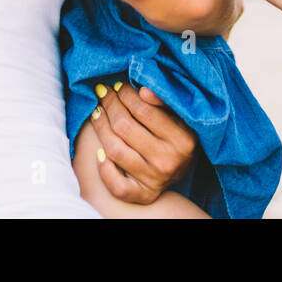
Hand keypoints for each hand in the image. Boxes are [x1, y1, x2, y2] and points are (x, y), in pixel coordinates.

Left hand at [90, 82, 196, 202]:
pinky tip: (100, 151)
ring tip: (97, 112)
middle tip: (104, 93)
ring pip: (115, 151)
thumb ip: (164, 101)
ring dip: (101, 127)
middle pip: (124, 128)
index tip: (118, 86)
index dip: (125, 94)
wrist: (183, 167)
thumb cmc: (178, 133)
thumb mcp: (180, 114)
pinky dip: (105, 169)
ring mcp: (154, 180)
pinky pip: (117, 185)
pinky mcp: (143, 195)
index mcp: (182, 139)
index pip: (143, 111)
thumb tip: (142, 90)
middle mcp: (168, 161)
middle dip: (110, 105)